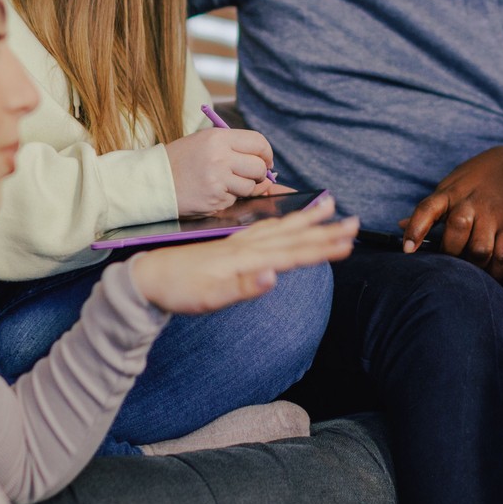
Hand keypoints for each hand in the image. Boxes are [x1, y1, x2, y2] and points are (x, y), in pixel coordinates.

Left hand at [128, 196, 357, 314]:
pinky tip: (290, 221)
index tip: (347, 243)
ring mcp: (239, 244)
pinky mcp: (232, 245)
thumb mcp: (209, 296)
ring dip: (307, 221)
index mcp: (245, 258)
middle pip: (292, 237)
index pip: (291, 253)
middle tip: (353, 223)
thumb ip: (243, 287)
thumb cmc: (179, 290)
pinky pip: (267, 229)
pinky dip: (284, 222)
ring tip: (329, 207)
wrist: (149, 278)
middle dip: (325, 231)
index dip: (321, 248)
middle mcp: (246, 246)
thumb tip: (273, 277)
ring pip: (281, 229)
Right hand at [166, 127, 277, 215]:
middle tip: (250, 176)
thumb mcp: (204, 142)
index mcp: (218, 138)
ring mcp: (217, 179)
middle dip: (260, 174)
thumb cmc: (181, 160)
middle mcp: (220, 157)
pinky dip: (227, 198)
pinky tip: (211, 191)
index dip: (266, 153)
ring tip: (224, 183)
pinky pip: (234, 200)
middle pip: (259, 167)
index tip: (265, 161)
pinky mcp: (214, 199)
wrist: (153, 181)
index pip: (258, 142)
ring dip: (243, 188)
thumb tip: (266, 164)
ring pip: (250, 186)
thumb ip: (233, 148)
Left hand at [398, 146, 502, 279]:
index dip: (416, 229)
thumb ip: (428, 210)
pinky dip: (494, 272)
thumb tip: (400, 226)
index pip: (427, 209)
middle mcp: (471, 203)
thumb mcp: (448, 187)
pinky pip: (502, 256)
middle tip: (447, 264)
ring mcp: (493, 216)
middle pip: (457, 230)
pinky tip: (487, 273)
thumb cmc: (474, 181)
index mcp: (449, 194)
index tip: (407, 250)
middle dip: (449, 253)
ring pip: (480, 249)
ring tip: (468, 271)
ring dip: (472, 266)